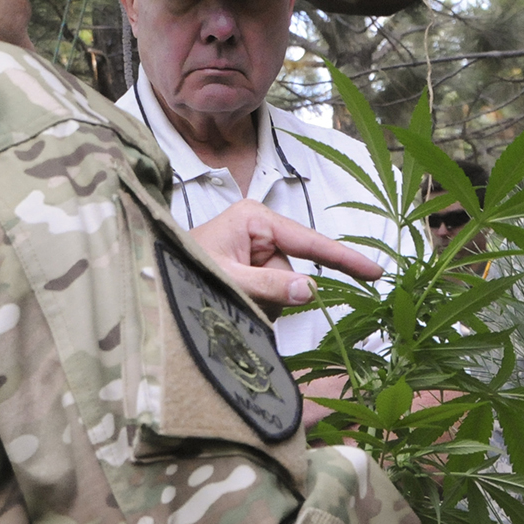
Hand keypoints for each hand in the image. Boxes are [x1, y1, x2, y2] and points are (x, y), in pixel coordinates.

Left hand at [190, 199, 384, 314]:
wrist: (148, 280)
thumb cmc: (179, 270)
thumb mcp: (227, 281)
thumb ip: (269, 286)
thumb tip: (310, 291)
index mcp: (255, 219)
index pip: (310, 242)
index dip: (344, 259)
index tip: (376, 272)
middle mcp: (258, 228)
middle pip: (292, 272)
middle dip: (275, 295)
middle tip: (241, 301)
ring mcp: (253, 246)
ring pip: (282, 287)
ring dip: (262, 303)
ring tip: (228, 300)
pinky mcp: (248, 263)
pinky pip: (269, 292)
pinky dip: (256, 304)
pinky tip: (232, 301)